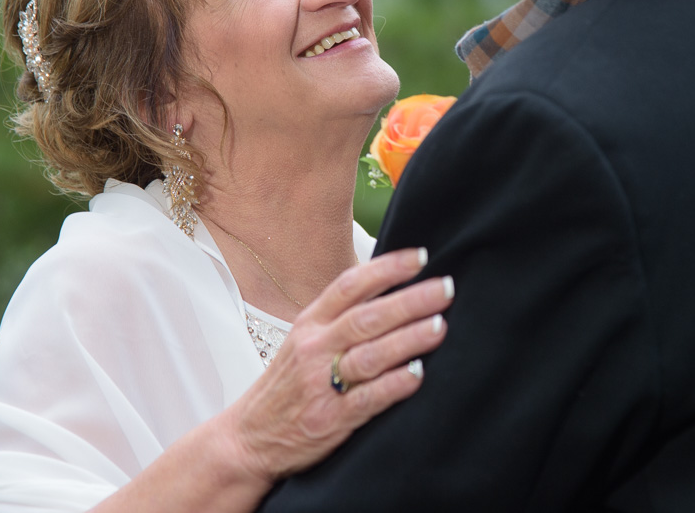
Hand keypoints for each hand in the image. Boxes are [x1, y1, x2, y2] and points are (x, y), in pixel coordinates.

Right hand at [222, 248, 452, 481]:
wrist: (250, 437)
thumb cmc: (287, 384)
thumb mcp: (305, 340)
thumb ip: (341, 317)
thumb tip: (393, 289)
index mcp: (310, 323)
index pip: (349, 286)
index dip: (386, 269)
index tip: (420, 257)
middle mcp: (314, 348)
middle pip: (365, 318)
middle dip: (409, 301)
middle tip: (444, 288)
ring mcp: (320, 384)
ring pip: (369, 356)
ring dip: (407, 340)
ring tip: (439, 326)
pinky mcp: (329, 419)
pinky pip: (366, 400)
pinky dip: (393, 386)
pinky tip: (417, 374)